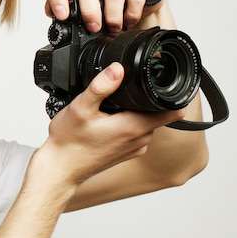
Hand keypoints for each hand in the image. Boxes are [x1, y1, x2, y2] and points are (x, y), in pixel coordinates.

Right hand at [39, 61, 184, 187]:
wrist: (60, 169)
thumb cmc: (69, 143)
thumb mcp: (81, 107)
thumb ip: (101, 86)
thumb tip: (118, 68)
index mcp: (134, 127)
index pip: (173, 111)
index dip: (176, 93)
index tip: (166, 82)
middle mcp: (140, 140)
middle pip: (158, 111)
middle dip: (147, 99)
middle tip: (124, 91)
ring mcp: (134, 148)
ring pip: (146, 121)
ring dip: (135, 111)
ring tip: (111, 108)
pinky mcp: (126, 153)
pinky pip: (136, 132)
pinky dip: (126, 124)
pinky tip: (106, 122)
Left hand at [45, 0, 167, 34]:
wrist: (145, 2)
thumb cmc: (113, 3)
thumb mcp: (87, 6)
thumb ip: (68, 7)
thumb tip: (50, 11)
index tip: (61, 16)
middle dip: (88, 10)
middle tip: (93, 28)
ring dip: (112, 17)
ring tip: (114, 27)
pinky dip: (131, 14)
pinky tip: (129, 19)